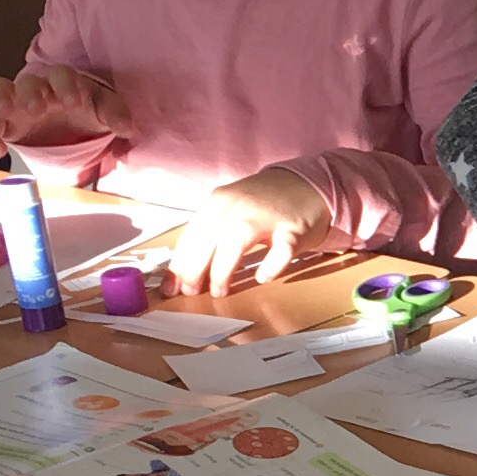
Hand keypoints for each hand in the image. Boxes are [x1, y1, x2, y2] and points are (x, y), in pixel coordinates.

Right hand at [0, 65, 127, 160]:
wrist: (74, 135)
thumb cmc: (88, 113)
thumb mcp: (105, 111)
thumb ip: (116, 114)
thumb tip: (126, 128)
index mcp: (64, 83)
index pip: (61, 74)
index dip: (66, 84)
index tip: (74, 103)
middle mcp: (38, 90)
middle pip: (27, 80)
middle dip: (31, 91)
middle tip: (39, 108)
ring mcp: (18, 106)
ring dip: (1, 98)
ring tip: (6, 112)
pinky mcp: (6, 126)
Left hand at [165, 168, 332, 298]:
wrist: (306, 183)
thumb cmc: (263, 205)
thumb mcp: (229, 211)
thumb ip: (208, 235)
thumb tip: (182, 270)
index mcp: (218, 203)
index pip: (191, 236)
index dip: (179, 264)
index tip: (171, 287)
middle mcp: (239, 206)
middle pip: (208, 239)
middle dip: (194, 270)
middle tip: (191, 292)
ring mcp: (267, 216)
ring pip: (236, 242)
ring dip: (223, 270)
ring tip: (220, 291)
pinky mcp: (293, 229)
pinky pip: (280, 250)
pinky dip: (270, 266)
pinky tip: (262, 277)